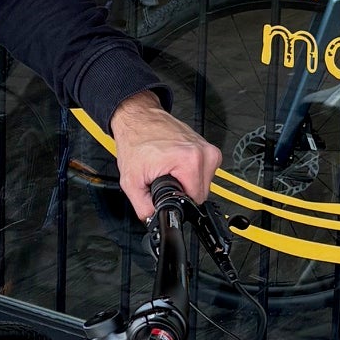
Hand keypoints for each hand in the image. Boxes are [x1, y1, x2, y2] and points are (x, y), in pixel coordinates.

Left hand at [110, 88, 221, 219]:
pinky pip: (203, 172)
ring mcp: (208, 149)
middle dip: (182, 191)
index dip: (178, 201)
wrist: (139, 119)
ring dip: (186, 182)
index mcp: (190, 161)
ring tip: (168, 168)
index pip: (196, 200)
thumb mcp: (132, 181)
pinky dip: (189, 172)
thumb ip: (144, 208)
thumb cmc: (136, 141)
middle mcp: (204, 153)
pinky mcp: (207, 147)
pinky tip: (174, 163)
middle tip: (164, 177)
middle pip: (201, 193)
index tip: (166, 192)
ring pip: (203, 183)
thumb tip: (153, 220)